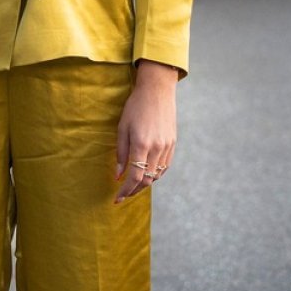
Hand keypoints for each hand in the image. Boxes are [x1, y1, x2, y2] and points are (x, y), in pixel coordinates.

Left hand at [114, 60, 177, 202]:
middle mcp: (157, 148)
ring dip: (145, 184)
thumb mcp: (122, 128)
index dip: (125, 191)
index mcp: (142, 145)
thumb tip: (118, 175)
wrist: (157, 91)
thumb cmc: (135, 107)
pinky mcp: (173, 143)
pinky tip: (147, 174)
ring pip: (157, 175)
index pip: (134, 177)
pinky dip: (155, 174)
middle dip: (134, 191)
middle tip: (123, 195)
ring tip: (133, 186)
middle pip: (147, 180)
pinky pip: (165, 167)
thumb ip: (120, 153)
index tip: (117, 198)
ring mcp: (167, 147)